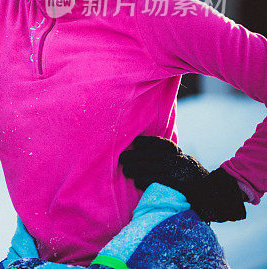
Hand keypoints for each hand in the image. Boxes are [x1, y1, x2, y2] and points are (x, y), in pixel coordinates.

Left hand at [120, 136, 245, 221]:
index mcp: (183, 158)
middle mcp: (182, 162)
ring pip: (154, 167)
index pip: (164, 145)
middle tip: (122, 158)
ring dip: (137, 168)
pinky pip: (160, 181)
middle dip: (136, 156)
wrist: (219, 201)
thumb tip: (150, 159)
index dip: (149, 142)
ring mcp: (182, 173)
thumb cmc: (198, 188)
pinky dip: (147, 180)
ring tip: (126, 170)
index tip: (136, 142)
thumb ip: (173, 164)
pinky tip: (137, 182)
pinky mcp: (181, 186)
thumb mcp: (187, 171)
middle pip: (154, 155)